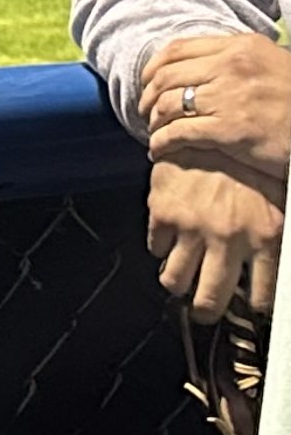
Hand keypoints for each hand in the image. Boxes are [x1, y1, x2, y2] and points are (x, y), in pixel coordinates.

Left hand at [142, 33, 290, 178]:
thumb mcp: (272, 64)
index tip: (146, 83)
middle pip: (166, 77)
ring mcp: (230, 98)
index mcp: (241, 47)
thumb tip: (200, 61)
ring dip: (153, 121)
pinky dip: (161, 142)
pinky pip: (178, 133)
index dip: (153, 67)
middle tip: (144, 112)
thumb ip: (237, 58)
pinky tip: (159, 150)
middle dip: (147, 97)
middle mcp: (232, 67)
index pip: (177, 49)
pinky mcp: (230, 130)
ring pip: (167, 105)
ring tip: (154, 132)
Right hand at [148, 148, 282, 322]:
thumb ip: (273, 236)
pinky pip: (155, 249)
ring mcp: (192, 227)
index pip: (262, 296)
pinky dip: (162, 250)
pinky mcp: (163, 213)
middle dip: (207, 310)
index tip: (250, 305)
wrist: (212, 124)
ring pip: (175, 281)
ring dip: (178, 283)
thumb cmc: (250, 162)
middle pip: (210, 301)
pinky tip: (171, 241)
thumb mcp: (278, 199)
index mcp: (265, 237)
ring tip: (182, 278)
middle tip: (205, 308)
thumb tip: (274, 269)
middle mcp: (228, 239)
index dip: (255, 306)